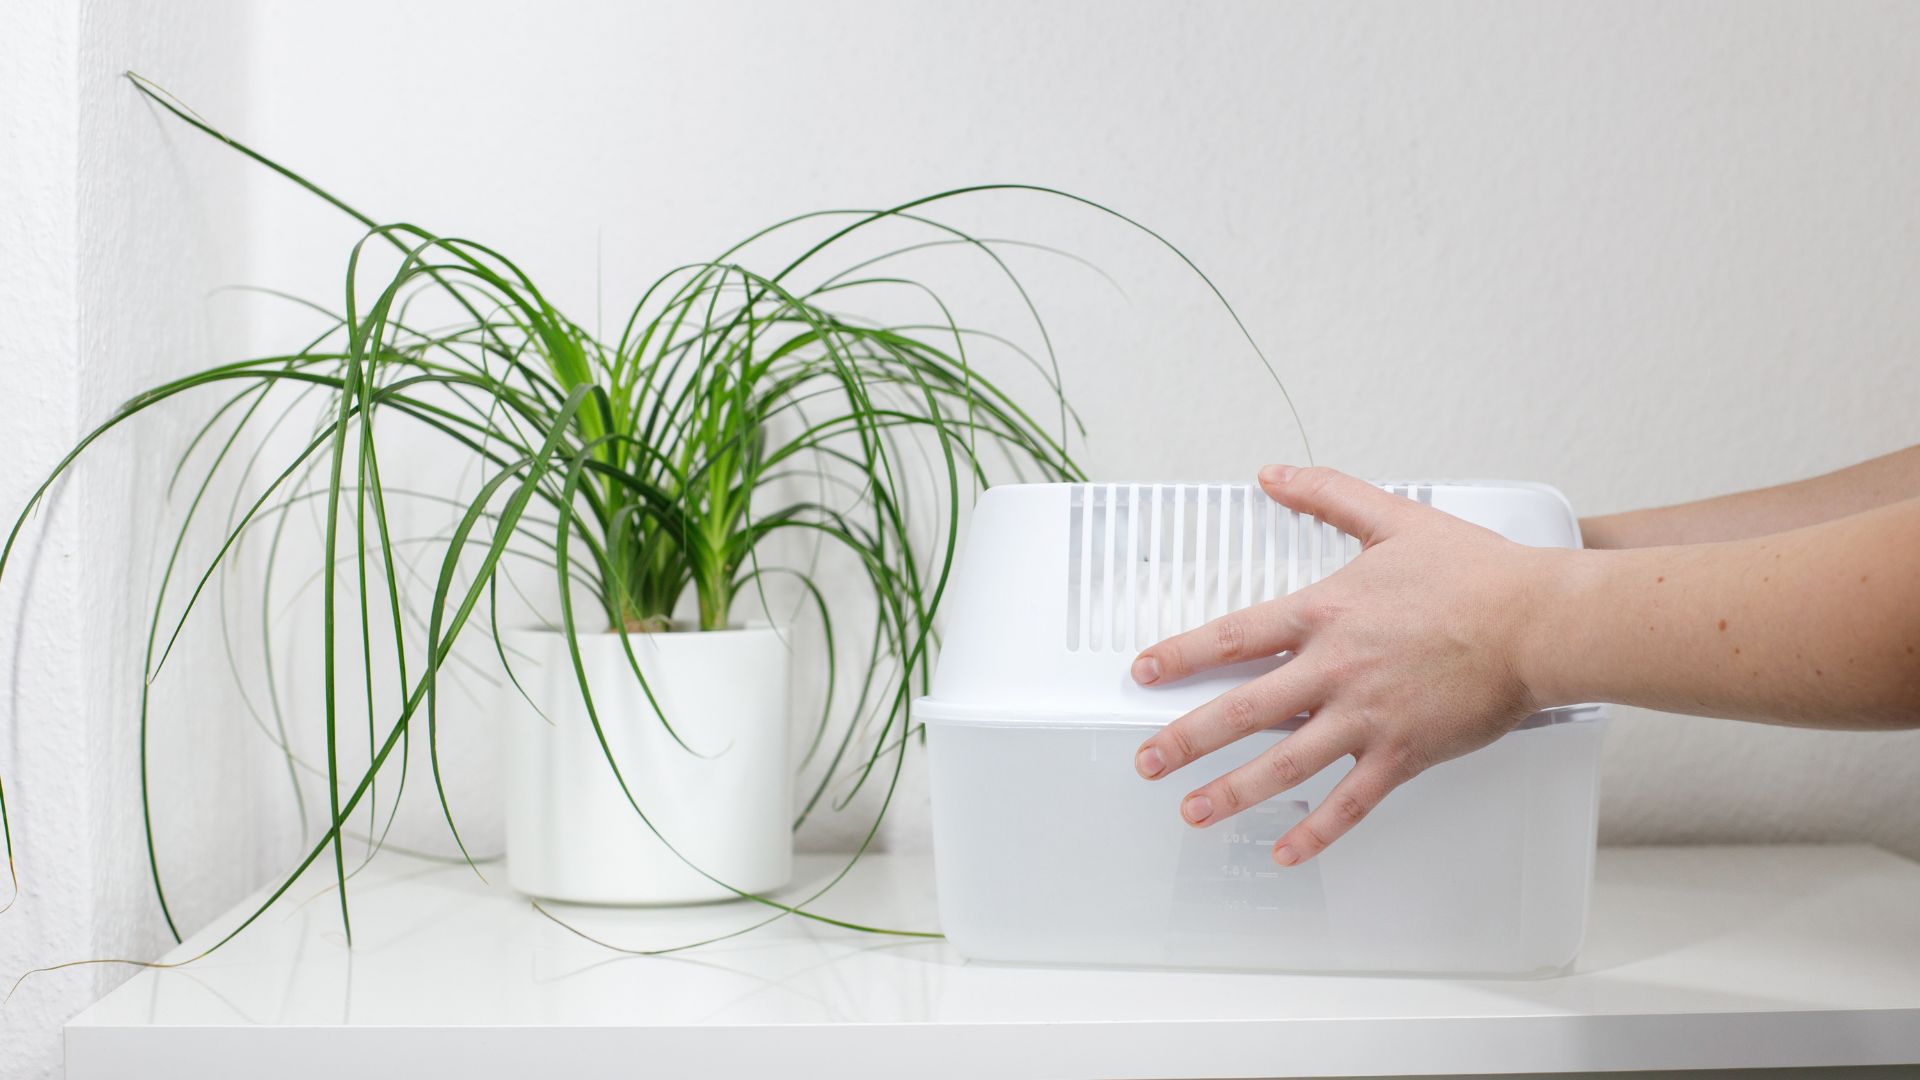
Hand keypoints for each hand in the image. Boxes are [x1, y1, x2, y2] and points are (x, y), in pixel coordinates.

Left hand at [1130, 465, 1560, 865]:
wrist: (1540, 622)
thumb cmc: (1477, 574)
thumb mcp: (1394, 518)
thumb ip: (1328, 495)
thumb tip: (1275, 474)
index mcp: (1325, 613)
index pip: (1233, 637)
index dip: (1180, 656)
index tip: (1143, 673)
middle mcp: (1335, 669)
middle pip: (1242, 710)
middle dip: (1186, 739)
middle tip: (1147, 760)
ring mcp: (1367, 716)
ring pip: (1284, 764)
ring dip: (1232, 793)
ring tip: (1192, 812)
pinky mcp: (1404, 753)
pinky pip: (1351, 801)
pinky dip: (1316, 829)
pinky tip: (1284, 850)